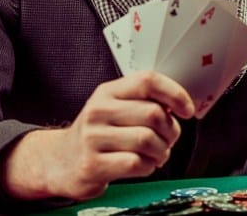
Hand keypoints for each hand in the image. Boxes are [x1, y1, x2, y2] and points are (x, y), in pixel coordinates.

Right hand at [0, 71, 194, 201]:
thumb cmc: (97, 135)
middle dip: (171, 131)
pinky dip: (148, 166)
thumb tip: (178, 104)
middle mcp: (99, 111)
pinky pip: (136, 163)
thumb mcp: (114, 109)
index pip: (147, 80)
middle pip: (153, 113)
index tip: (186, 109)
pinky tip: (143, 165)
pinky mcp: (93, 164)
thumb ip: (142, 102)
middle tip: (168, 139)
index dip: (174, 93)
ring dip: (161, 151)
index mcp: (108, 92)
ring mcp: (93, 138)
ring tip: (155, 154)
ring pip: (148, 140)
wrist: (60, 161)